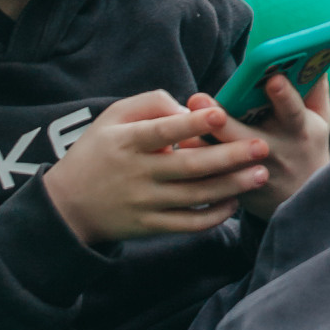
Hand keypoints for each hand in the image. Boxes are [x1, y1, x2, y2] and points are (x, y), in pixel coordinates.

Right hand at [44, 89, 269, 243]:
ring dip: (231, 186)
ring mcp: (145, 203)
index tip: (221, 114)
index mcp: (128, 143)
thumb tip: (189, 108)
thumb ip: (151, 103)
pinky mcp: (150, 227)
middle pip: (189, 167)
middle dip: (229, 157)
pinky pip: (187, 224)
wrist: (68, 206)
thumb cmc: (98, 151)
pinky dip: (213, 217)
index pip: (164, 132)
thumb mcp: (113, 116)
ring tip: (261, 174)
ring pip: (195, 196)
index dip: (193, 124)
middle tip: (262, 147)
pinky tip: (234, 203)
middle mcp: (138, 174)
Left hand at [186, 74, 329, 220]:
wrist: (302, 200)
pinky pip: (211, 175)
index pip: (292, 111)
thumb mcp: (320, 120)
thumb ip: (315, 89)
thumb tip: (313, 56)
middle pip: (243, 136)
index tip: (273, 79)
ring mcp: (252, 173)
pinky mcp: (235, 189)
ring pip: (221, 158)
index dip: (284, 96)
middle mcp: (274, 151)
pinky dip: (195, 160)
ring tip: (180, 124)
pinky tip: (179, 144)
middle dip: (221, 119)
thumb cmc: (308, 148)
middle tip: (198, 99)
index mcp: (298, 130)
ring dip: (199, 142)